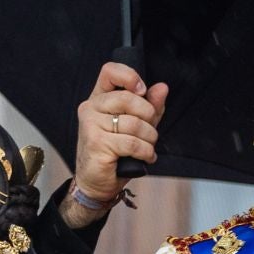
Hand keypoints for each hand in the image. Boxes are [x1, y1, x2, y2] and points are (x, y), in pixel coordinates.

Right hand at [71, 62, 168, 209]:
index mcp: (99, 98)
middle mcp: (91, 108)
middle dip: (148, 116)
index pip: (109, 71)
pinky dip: (146, 151)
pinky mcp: (96, 143)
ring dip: (149, 138)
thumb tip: (162, 88)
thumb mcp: (137, 125)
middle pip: (128, 98)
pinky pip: (132, 142)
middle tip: (149, 131)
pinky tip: (145, 157)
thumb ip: (150, 105)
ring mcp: (91, 125)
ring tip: (147, 147)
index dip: (130, 76)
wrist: (96, 182)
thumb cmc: (115, 151)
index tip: (142, 91)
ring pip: (134, 123)